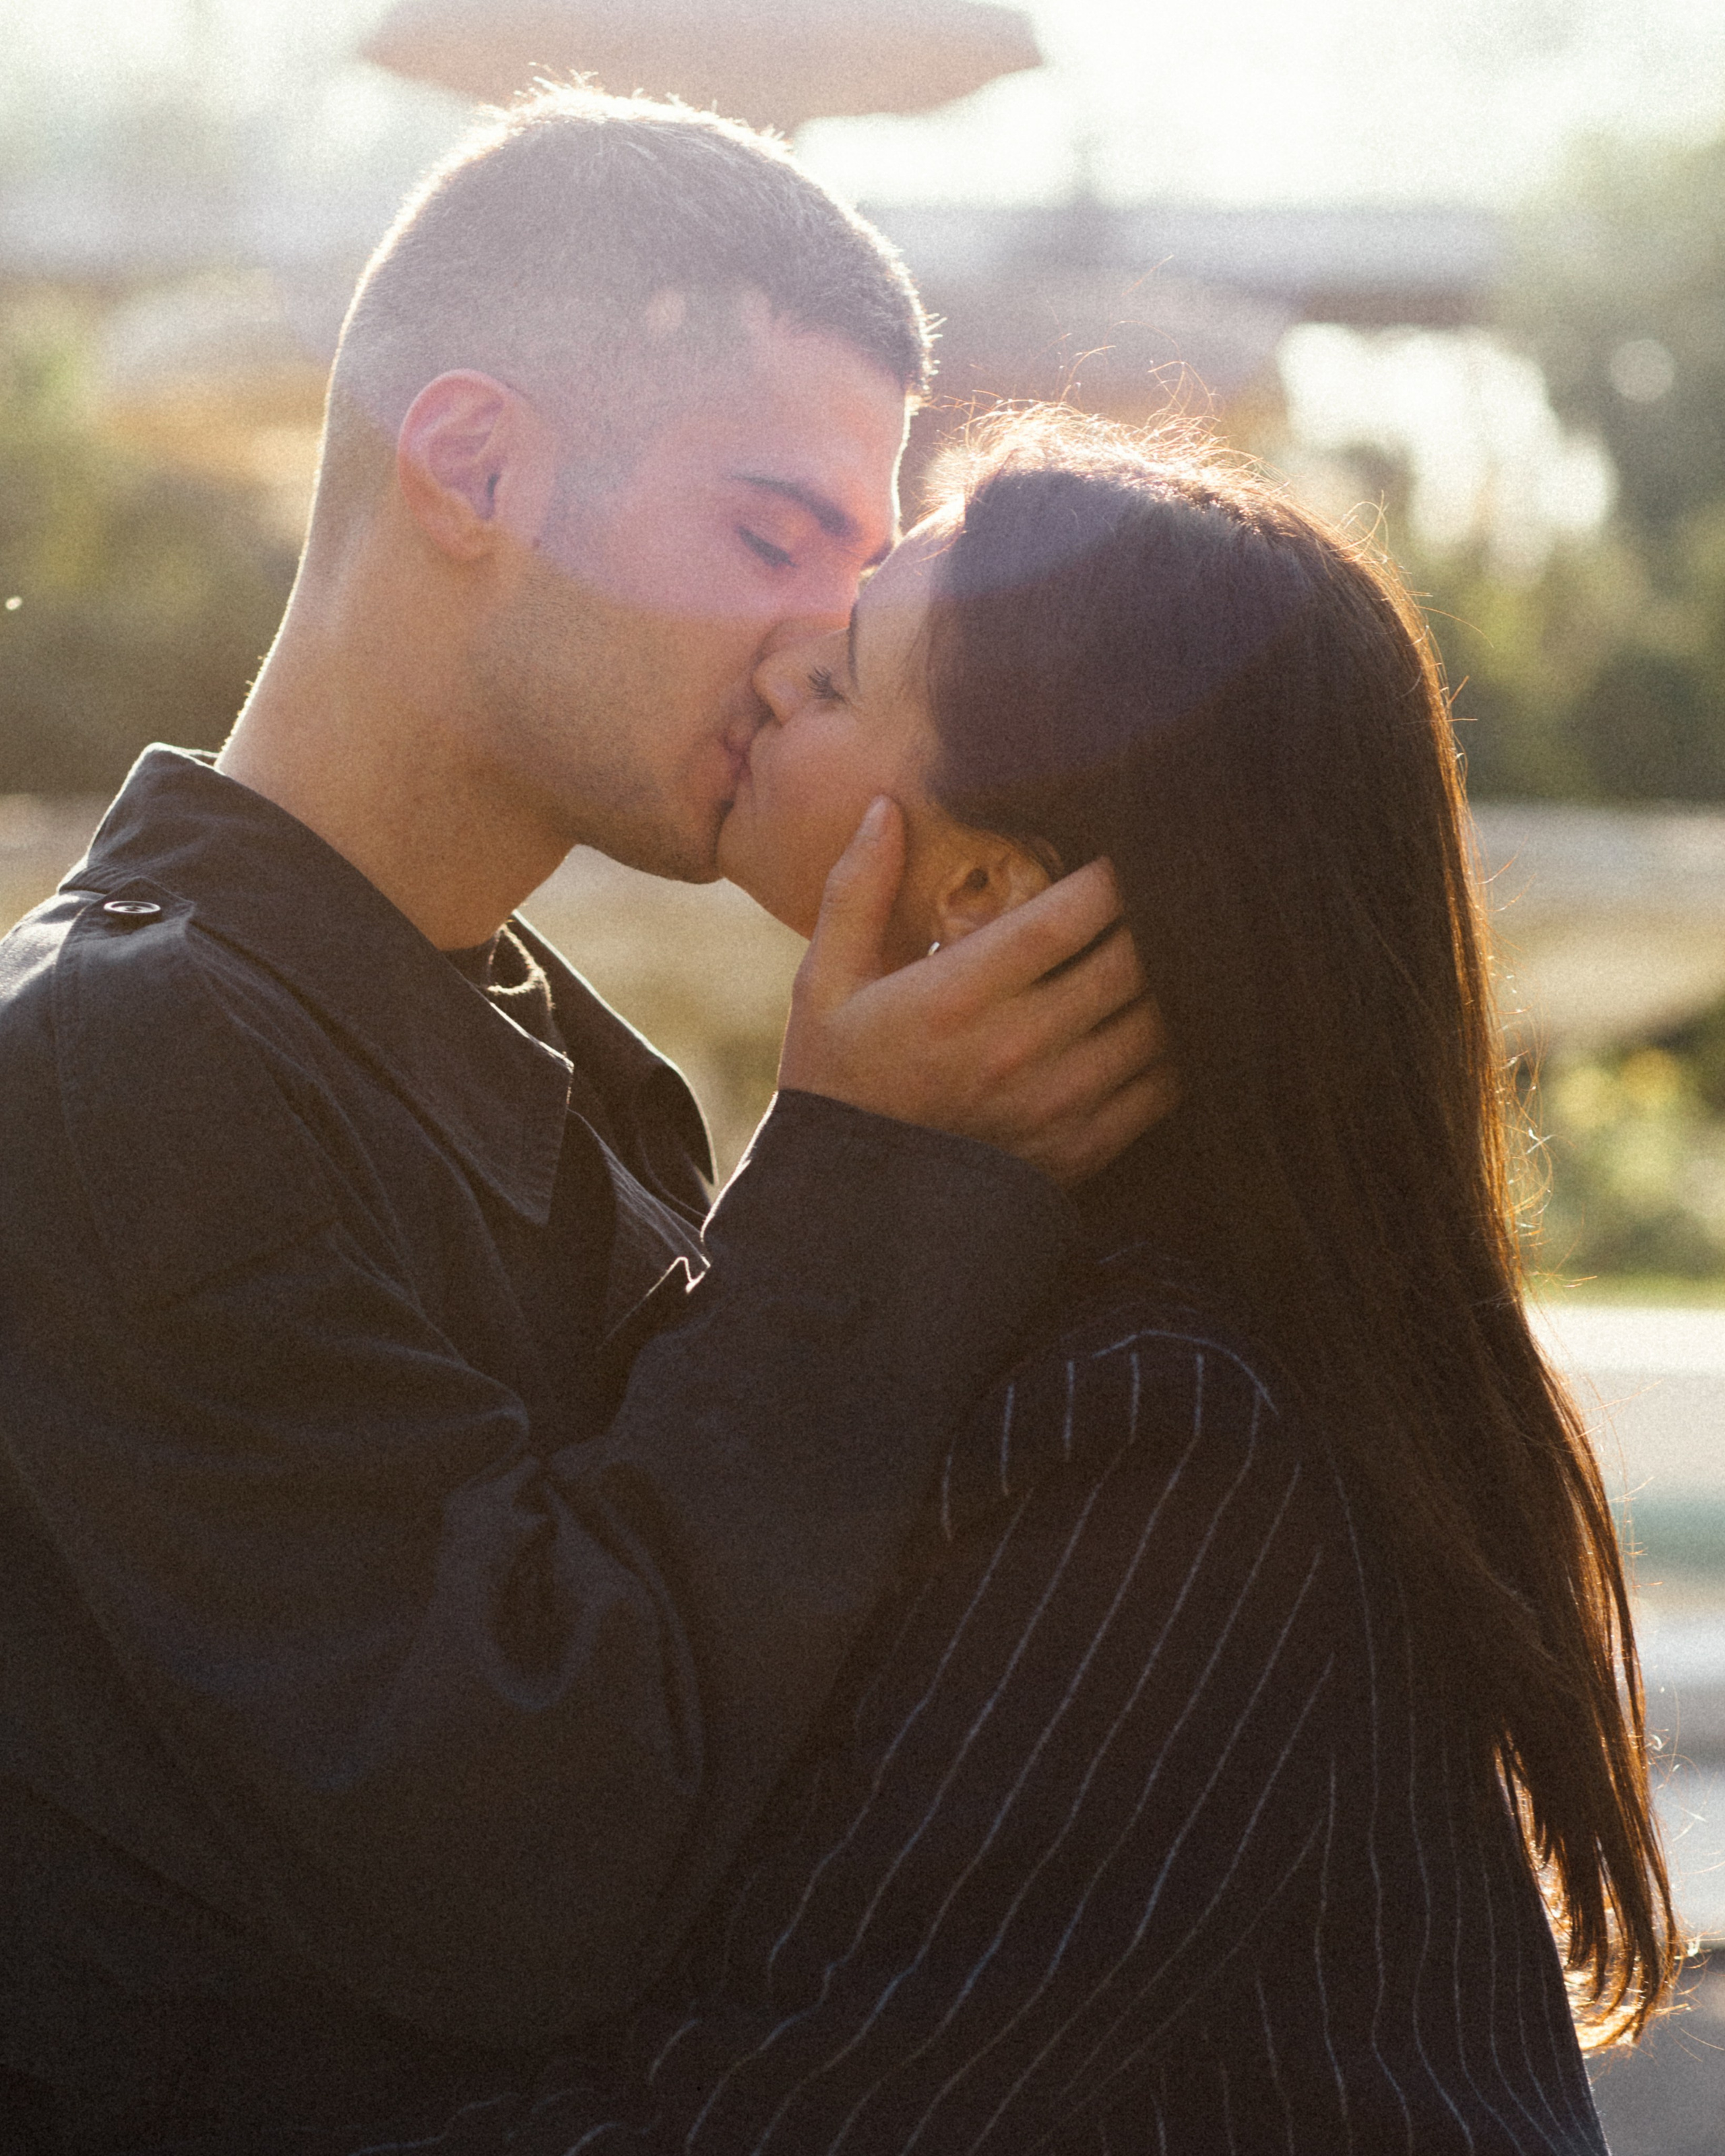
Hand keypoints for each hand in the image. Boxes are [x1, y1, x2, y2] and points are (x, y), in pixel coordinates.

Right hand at [777, 799, 1177, 1187]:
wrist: (848, 1203)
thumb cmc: (837, 1080)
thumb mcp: (823, 984)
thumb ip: (855, 892)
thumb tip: (887, 809)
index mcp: (957, 998)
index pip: (1067, 919)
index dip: (1111, 876)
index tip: (1124, 845)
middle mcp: (1016, 1049)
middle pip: (1129, 964)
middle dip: (1154, 917)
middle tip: (1164, 886)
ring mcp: (1055, 1105)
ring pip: (1156, 1023)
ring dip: (1171, 978)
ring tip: (1172, 944)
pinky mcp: (1079, 1148)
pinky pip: (1160, 1087)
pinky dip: (1175, 1047)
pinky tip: (1161, 1016)